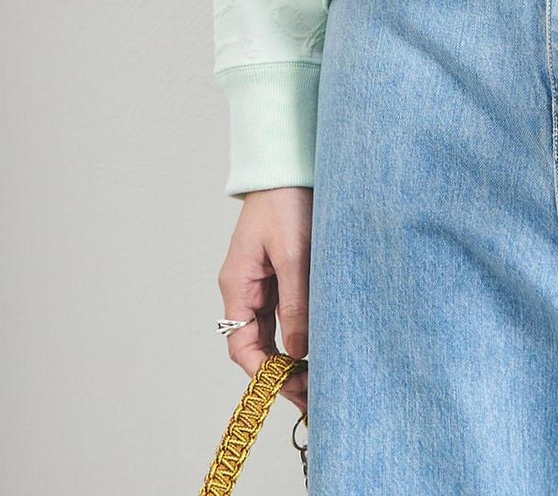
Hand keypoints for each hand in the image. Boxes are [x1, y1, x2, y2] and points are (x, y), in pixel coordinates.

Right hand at [218, 186, 312, 414]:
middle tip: (313, 394)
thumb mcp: (294, 254)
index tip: (292, 389)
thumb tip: (298, 351)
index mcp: (238, 286)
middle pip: (258, 345)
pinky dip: (300, 332)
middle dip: (282, 372)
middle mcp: (246, 288)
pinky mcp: (282, 272)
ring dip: (292, 355)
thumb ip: (296, 303)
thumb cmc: (286, 201)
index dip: (264, 374)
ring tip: (319, 377)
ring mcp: (264, 281)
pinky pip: (286, 312)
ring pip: (274, 332)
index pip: (242, 347)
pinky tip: (319, 344)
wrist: (289, 164)